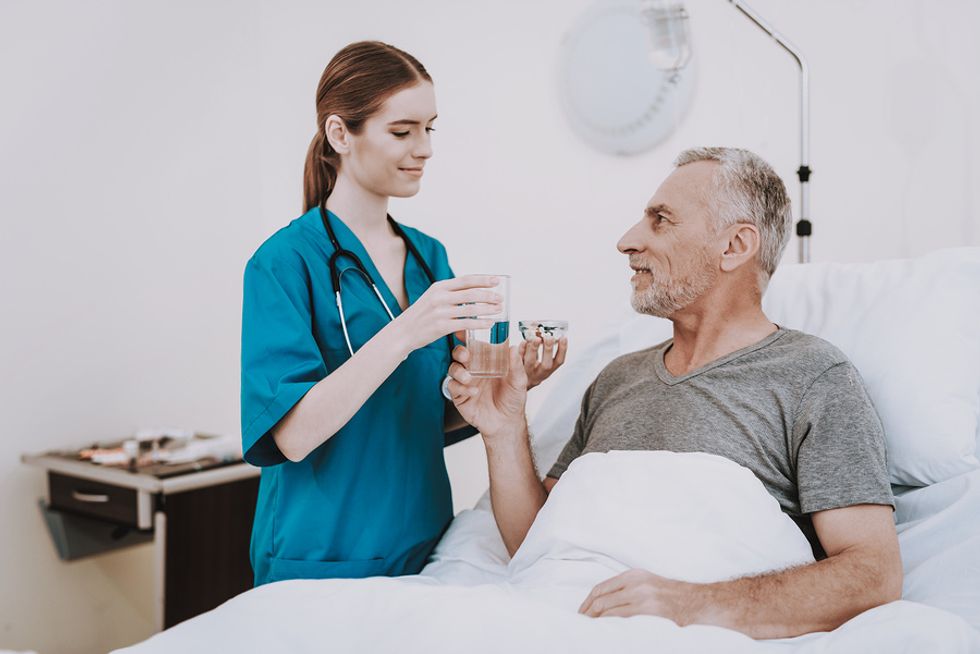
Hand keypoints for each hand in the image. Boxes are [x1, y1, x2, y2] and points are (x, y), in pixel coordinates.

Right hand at [395, 275, 501, 352]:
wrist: (402, 332)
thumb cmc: (421, 315)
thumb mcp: (433, 298)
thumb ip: (450, 294)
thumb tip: (473, 293)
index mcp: (439, 287)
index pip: (466, 280)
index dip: (483, 280)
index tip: (497, 280)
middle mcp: (440, 297)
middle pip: (471, 293)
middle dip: (489, 295)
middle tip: (501, 299)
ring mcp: (440, 312)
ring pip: (471, 309)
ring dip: (488, 309)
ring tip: (499, 310)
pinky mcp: (441, 326)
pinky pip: (466, 324)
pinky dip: (480, 323)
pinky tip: (489, 323)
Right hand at [446, 343, 527, 438]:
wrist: (506, 423)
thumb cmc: (512, 400)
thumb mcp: (519, 381)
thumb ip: (516, 365)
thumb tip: (513, 348)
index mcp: (487, 362)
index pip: (476, 346)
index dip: (469, 338)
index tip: (467, 333)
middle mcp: (474, 369)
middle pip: (459, 354)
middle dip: (460, 352)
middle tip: (466, 356)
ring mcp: (466, 382)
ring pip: (453, 369)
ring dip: (458, 371)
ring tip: (469, 378)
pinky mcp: (459, 396)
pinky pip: (453, 387)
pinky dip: (462, 388)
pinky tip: (474, 392)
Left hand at [520, 336, 567, 389]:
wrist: (516, 383)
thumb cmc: (531, 368)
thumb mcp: (543, 361)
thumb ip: (546, 348)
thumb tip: (546, 332)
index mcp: (548, 370)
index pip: (558, 361)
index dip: (562, 350)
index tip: (563, 338)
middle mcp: (538, 373)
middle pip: (546, 364)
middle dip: (548, 350)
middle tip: (549, 337)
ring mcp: (526, 371)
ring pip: (530, 361)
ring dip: (533, 348)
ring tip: (535, 338)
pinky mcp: (515, 368)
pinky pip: (518, 359)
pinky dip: (521, 350)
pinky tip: (523, 341)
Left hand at [578, 569, 705, 625]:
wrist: (694, 600)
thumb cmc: (669, 595)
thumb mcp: (645, 584)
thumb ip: (626, 588)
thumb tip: (604, 602)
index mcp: (632, 575)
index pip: (601, 587)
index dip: (587, 601)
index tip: (581, 612)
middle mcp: (634, 583)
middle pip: (601, 598)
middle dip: (588, 612)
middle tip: (581, 623)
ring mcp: (641, 596)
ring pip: (608, 609)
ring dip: (596, 620)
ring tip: (589, 628)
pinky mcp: (648, 609)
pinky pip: (622, 617)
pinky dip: (610, 624)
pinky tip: (605, 629)